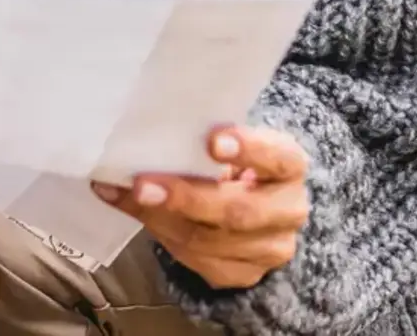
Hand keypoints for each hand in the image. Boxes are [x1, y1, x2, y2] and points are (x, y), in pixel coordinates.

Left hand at [93, 126, 309, 289]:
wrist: (253, 205)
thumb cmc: (234, 162)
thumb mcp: (230, 142)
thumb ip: (203, 142)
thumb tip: (146, 141)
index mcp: (290, 166)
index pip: (277, 157)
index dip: (247, 149)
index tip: (212, 141)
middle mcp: (288, 211)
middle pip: (239, 211)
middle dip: (186, 198)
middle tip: (143, 186)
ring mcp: (270, 249)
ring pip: (209, 240)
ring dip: (160, 218)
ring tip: (126, 196)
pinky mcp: (244, 274)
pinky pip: (196, 260)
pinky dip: (161, 234)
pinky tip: (136, 213)